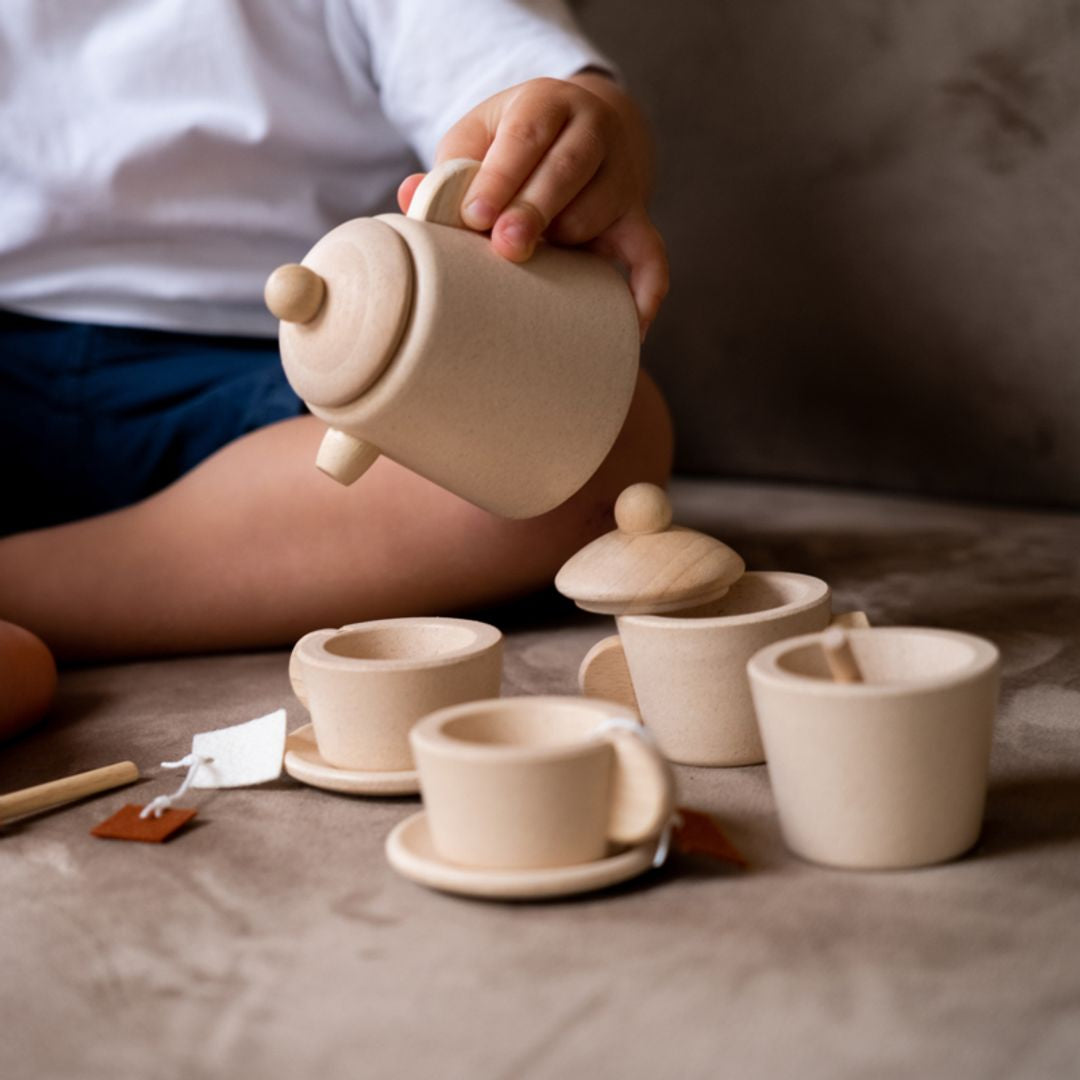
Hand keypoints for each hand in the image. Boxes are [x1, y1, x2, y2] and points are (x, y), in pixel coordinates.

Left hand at [397, 74, 667, 338]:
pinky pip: (651, 258)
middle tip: (507, 247)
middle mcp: (593, 133)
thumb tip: (410, 199)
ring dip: (570, 240)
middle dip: (535, 210)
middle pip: (569, 171)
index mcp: (546, 104)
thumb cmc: (514, 145)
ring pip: (602, 212)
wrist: (586, 128)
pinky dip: (644, 292)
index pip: (526, 137)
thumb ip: (448, 172)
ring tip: (538, 263)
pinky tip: (629, 328)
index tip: (475, 218)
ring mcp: (621, 178)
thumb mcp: (479, 140)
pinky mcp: (637, 219)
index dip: (501, 178)